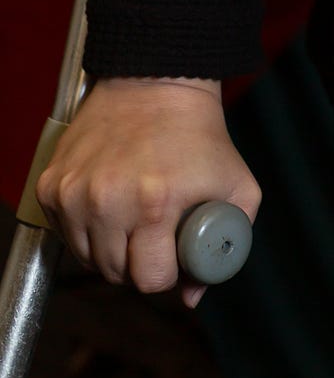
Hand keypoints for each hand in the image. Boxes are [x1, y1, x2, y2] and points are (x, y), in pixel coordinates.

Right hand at [36, 76, 260, 306]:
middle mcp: (109, 200)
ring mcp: (76, 192)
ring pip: (87, 258)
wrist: (156, 81)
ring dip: (110, 248)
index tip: (173, 255)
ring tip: (133, 216)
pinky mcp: (53, 184)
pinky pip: (66, 232)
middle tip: (154, 235)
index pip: (150, 280)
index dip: (166, 274)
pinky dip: (85, 227)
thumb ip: (230, 240)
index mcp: (157, 203)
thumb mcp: (236, 182)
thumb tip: (192, 296)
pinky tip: (109, 201)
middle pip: (115, 274)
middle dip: (138, 264)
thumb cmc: (201, 135)